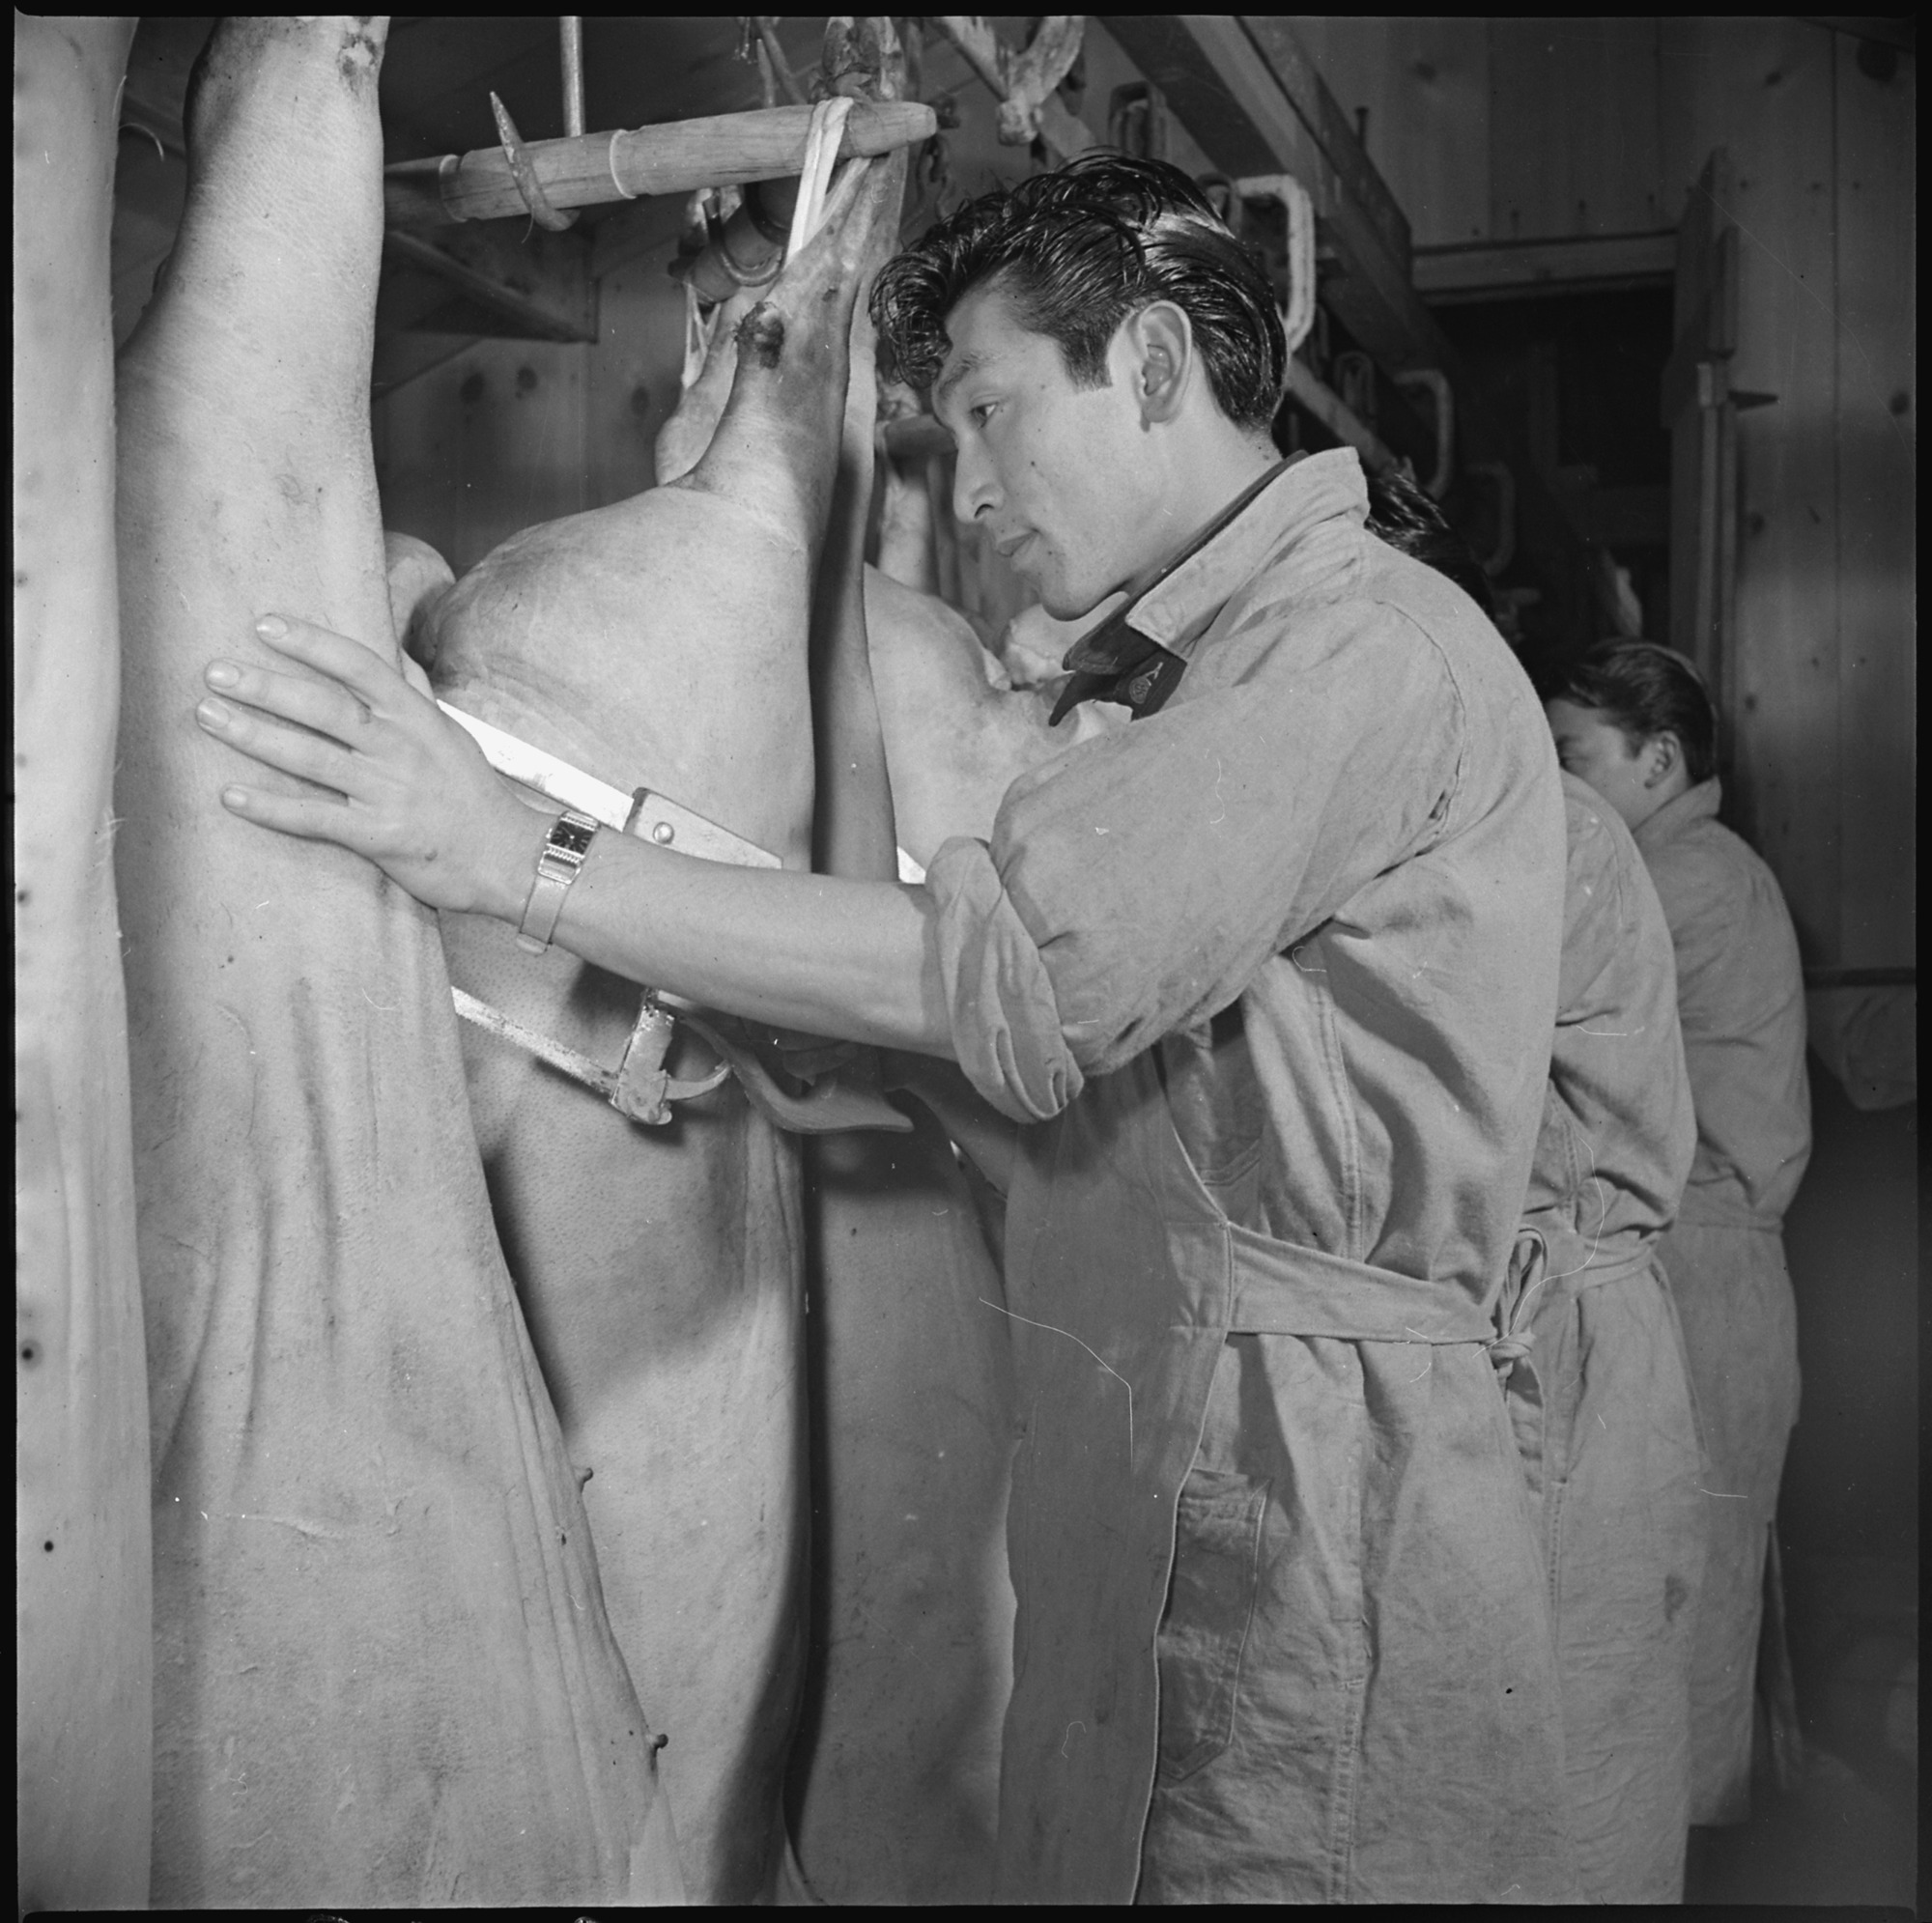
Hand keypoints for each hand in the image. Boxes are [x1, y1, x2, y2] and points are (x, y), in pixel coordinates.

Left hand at [196, 613, 538, 919]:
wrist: (507, 858)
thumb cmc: (473, 795)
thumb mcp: (450, 734)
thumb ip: (415, 694)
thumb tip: (393, 653)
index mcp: (417, 718)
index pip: (360, 667)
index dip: (311, 643)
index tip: (265, 626)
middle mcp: (400, 749)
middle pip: (324, 709)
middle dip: (265, 687)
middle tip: (215, 672)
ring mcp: (389, 793)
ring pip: (310, 758)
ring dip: (254, 736)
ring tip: (208, 716)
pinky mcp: (380, 837)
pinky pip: (315, 819)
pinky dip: (270, 808)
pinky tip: (231, 796)